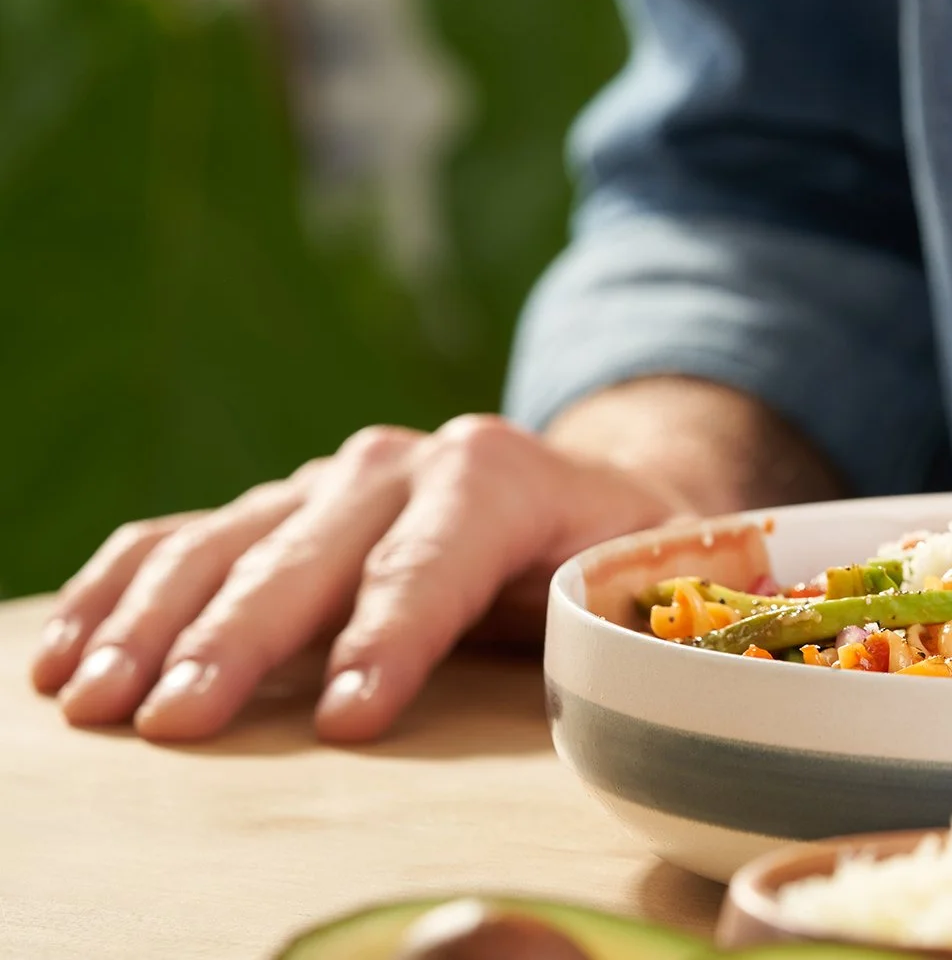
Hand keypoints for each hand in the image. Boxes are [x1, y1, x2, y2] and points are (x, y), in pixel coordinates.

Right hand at [27, 411, 690, 741]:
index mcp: (498, 477)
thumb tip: (624, 677)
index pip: (435, 561)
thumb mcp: (650, 580)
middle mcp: (399, 466)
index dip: (392, 636)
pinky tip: (64, 657)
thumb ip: (623, 618)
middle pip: (307, 558)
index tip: (347, 717)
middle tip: (178, 723)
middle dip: (240, 641)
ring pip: (222, 546)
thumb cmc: (615, 560)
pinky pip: (176, 541)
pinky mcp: (273, 513)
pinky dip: (114, 593)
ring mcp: (325, 485)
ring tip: (96, 702)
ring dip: (151, 625)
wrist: (591, 495)